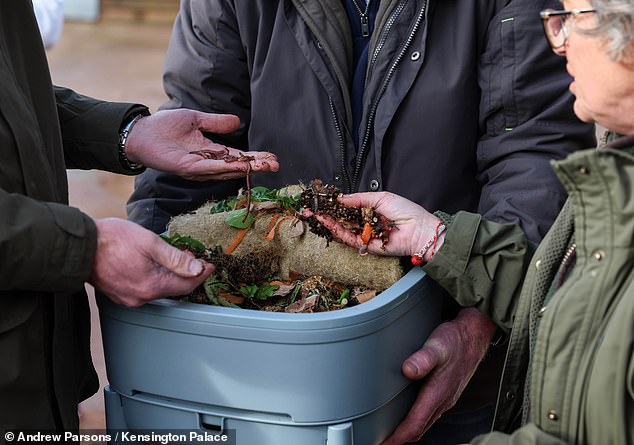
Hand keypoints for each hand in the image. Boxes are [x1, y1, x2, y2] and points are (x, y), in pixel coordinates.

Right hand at [88, 218, 213, 306]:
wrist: (79, 245)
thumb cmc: (112, 239)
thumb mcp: (150, 242)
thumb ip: (175, 258)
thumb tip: (197, 268)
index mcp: (151, 286)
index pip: (186, 285)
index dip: (201, 274)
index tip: (210, 264)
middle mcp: (140, 298)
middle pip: (174, 288)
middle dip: (187, 273)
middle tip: (194, 257)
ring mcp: (128, 298)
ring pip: (159, 289)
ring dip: (171, 275)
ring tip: (176, 258)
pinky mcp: (119, 294)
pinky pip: (145, 289)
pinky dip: (155, 278)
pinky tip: (155, 265)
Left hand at [124, 109, 278, 180]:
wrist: (141, 132)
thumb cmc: (165, 126)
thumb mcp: (196, 120)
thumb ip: (216, 123)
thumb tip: (238, 122)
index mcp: (211, 152)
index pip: (238, 157)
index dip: (255, 158)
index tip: (273, 157)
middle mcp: (207, 163)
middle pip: (237, 167)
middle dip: (257, 166)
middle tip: (276, 164)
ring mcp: (197, 168)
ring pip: (226, 171)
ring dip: (246, 169)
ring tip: (264, 165)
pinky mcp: (186, 168)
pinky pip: (209, 169)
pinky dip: (225, 168)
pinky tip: (240, 166)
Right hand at [306, 192, 442, 259]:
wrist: (419, 230)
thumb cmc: (406, 211)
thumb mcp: (381, 198)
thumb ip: (359, 199)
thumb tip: (341, 199)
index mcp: (371, 210)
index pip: (348, 208)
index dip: (334, 205)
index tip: (321, 201)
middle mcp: (366, 223)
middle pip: (342, 219)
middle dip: (326, 214)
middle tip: (311, 209)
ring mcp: (365, 234)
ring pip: (343, 230)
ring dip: (328, 222)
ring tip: (316, 215)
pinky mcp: (366, 246)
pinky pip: (350, 239)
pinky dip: (339, 232)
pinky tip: (329, 223)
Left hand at [381, 309, 496, 444]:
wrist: (474, 335)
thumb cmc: (456, 340)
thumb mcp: (437, 345)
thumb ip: (422, 358)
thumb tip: (408, 369)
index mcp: (438, 393)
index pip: (415, 424)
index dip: (397, 437)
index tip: (383, 442)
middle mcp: (442, 400)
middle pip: (419, 430)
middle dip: (400, 439)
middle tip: (382, 442)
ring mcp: (445, 398)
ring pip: (424, 424)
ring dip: (408, 432)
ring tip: (391, 435)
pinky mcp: (446, 393)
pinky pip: (429, 415)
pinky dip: (416, 422)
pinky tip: (408, 417)